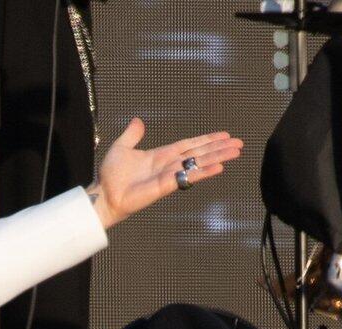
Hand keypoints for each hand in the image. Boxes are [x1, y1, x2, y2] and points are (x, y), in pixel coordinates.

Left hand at [87, 118, 242, 228]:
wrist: (103, 194)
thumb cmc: (110, 176)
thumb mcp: (121, 148)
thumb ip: (132, 135)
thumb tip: (138, 120)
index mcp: (161, 155)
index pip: (189, 144)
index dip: (206, 139)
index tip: (223, 135)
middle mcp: (168, 164)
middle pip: (199, 153)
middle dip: (219, 148)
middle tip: (238, 143)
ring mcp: (169, 175)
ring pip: (198, 163)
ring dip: (218, 157)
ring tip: (236, 152)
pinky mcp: (165, 186)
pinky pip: (188, 177)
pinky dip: (203, 172)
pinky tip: (219, 167)